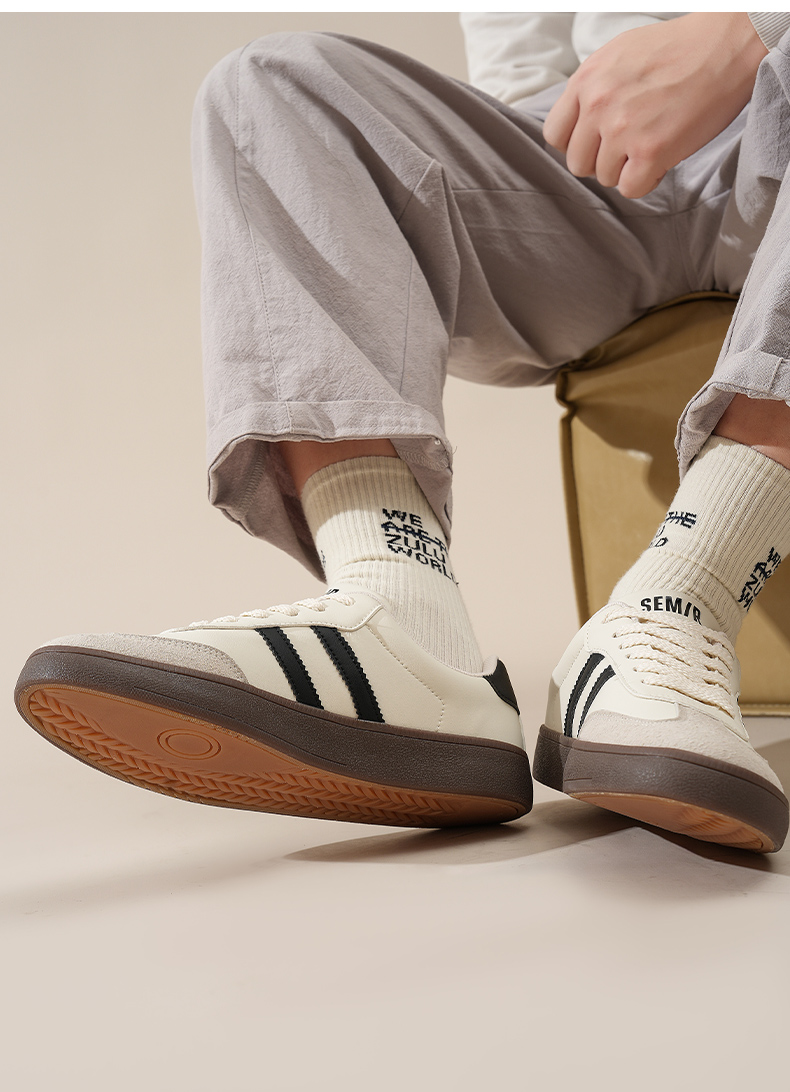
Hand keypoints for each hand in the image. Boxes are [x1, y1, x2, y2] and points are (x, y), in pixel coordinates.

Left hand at [543, 13, 767, 198]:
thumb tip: (578, 124)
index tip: (597, 140)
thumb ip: (593, 89)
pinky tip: (662, 160)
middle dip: (602, 160)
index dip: (576, 143)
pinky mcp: (650, 151)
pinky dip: (646, 180)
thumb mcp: (619, 56)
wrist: (727, 44)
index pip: (555, 135)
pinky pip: (631, 189)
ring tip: (652, 144)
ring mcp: (622, 130)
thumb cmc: (678, 49)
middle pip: (578, 163)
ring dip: (627, 169)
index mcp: (586, 80)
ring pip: (605, 178)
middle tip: (629, 146)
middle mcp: (598, 105)